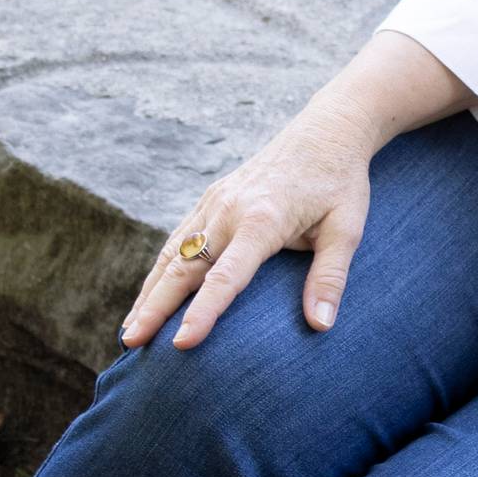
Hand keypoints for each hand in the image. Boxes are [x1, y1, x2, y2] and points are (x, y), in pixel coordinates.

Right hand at [119, 107, 375, 352]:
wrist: (325, 132)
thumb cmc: (340, 184)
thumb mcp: (347, 229)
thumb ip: (330, 277)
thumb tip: (321, 325)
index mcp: (263, 220)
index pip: (226, 276)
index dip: (203, 312)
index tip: (181, 344)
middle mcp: (229, 210)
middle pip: (184, 267)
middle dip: (155, 307)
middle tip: (131, 344)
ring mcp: (215, 202)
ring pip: (172, 253)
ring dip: (149, 292)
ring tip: (130, 331)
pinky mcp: (211, 198)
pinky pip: (178, 238)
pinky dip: (159, 269)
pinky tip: (149, 295)